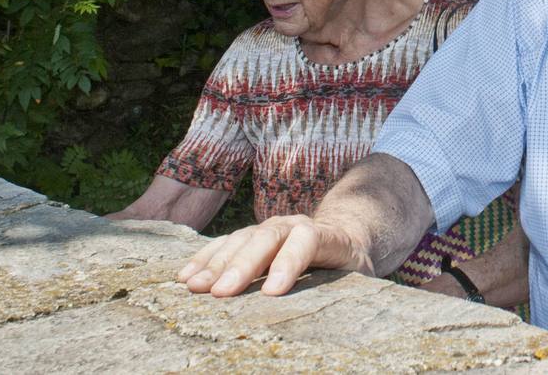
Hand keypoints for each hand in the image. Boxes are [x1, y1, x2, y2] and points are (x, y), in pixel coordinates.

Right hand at [177, 214, 368, 296]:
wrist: (343, 234)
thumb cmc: (350, 264)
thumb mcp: (362, 275)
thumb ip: (351, 287)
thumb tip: (343, 322)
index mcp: (327, 236)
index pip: (308, 241)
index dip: (289, 263)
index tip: (272, 292)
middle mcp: (294, 225)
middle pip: (267, 238)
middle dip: (243, 265)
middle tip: (221, 293)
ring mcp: (270, 228)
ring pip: (241, 239)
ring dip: (216, 263)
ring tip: (195, 287)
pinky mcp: (250, 236)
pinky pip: (224, 244)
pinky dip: (204, 259)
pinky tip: (186, 276)